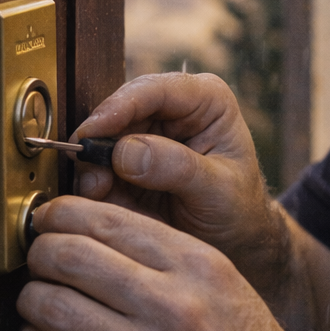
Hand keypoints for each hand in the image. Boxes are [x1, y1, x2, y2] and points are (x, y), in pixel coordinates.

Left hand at [15, 194, 310, 330]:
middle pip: (69, 257)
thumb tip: (88, 229)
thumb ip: (164, 257)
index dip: (61, 215)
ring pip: (50, 307)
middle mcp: (174, 307)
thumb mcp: (223, 286)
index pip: (106, 221)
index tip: (48, 220)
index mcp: (199, 267)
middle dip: (40, 253)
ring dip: (31, 300)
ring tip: (38, 302)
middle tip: (38, 260)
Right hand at [71, 72, 282, 274]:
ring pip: (103, 139)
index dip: (119, 107)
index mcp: (206, 100)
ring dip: (93, 167)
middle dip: (99, 142)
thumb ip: (177, 168)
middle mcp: (173, 110)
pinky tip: (102, 202)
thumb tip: (126, 152)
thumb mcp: (219, 190)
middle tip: (90, 175)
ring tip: (97, 193)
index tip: (93, 131)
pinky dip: (95, 185)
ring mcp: (147, 136)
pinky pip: (99, 167)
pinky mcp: (129, 163)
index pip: (155, 90)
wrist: (234, 241)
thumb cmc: (239, 209)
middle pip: (119, 112)